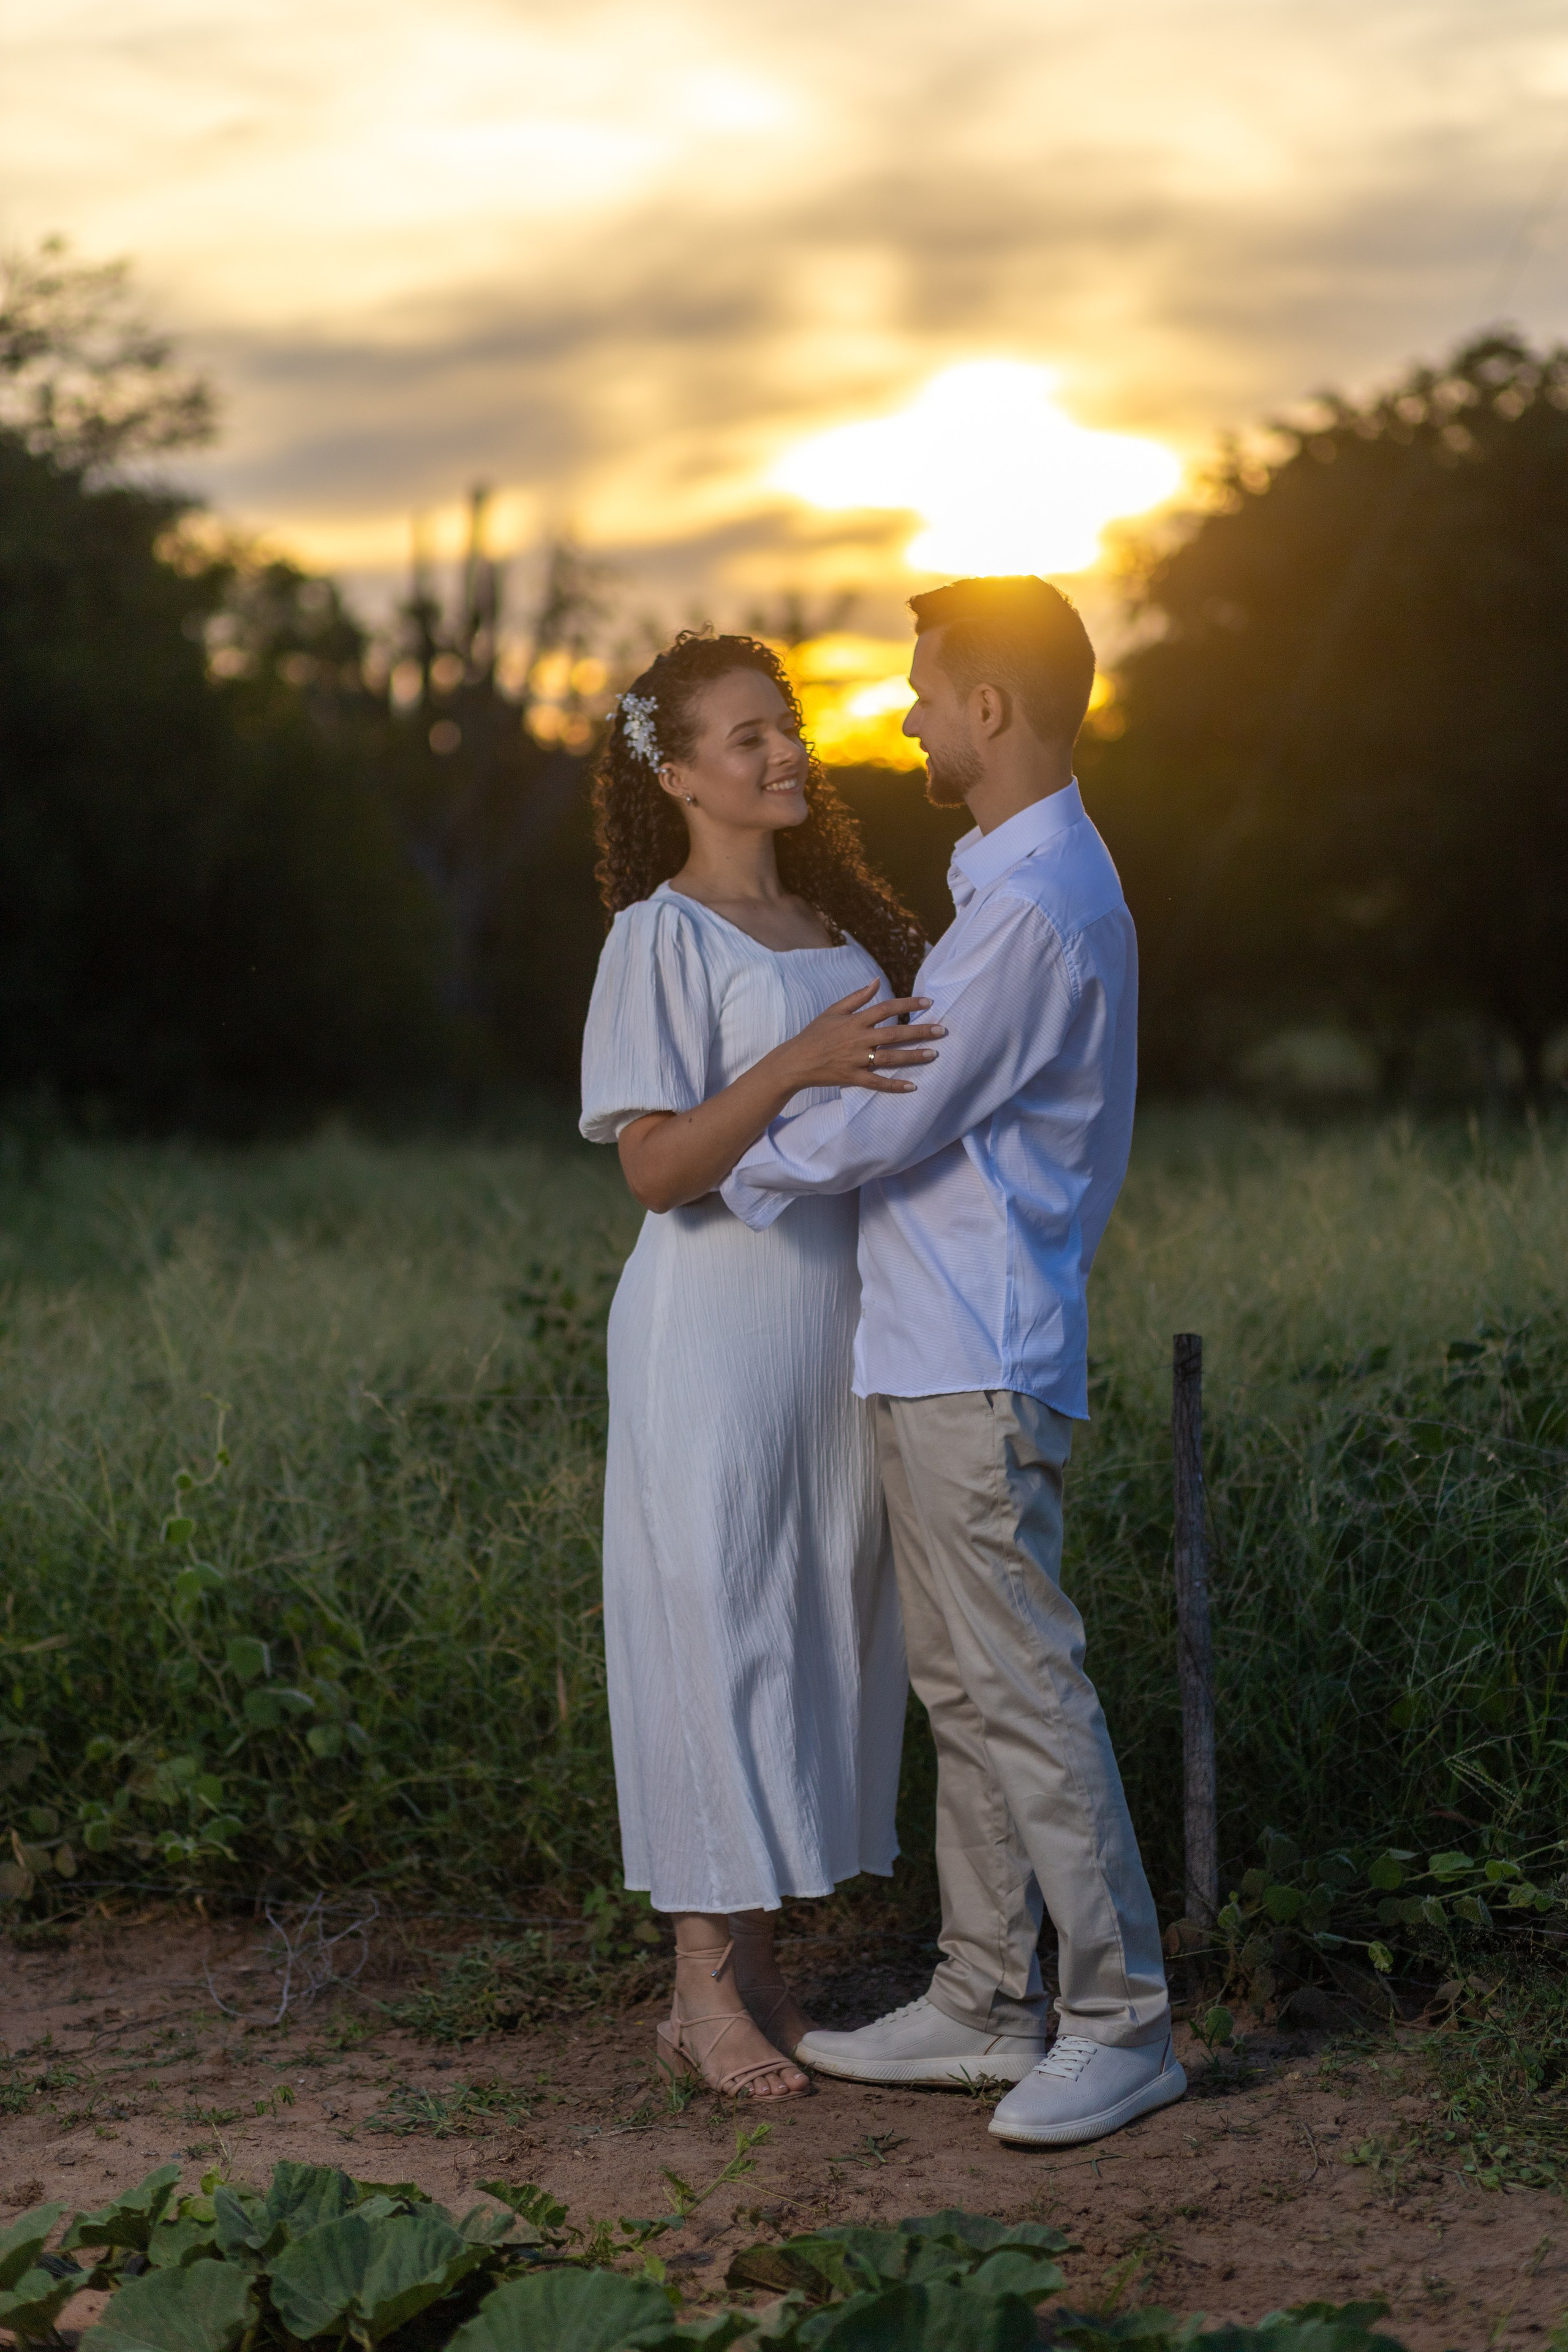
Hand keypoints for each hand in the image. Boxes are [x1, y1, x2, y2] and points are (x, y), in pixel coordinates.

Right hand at [771, 982, 943, 1094]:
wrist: (795, 1061)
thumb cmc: (815, 1034)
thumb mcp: (833, 1011)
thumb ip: (856, 997)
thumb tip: (876, 981)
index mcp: (855, 1020)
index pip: (886, 1008)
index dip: (908, 1003)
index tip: (928, 1002)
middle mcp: (858, 1039)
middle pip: (894, 1033)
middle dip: (919, 1031)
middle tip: (941, 1030)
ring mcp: (856, 1060)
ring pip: (890, 1058)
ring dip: (913, 1056)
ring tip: (933, 1054)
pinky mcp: (852, 1077)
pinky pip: (876, 1083)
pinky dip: (894, 1085)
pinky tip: (912, 1086)